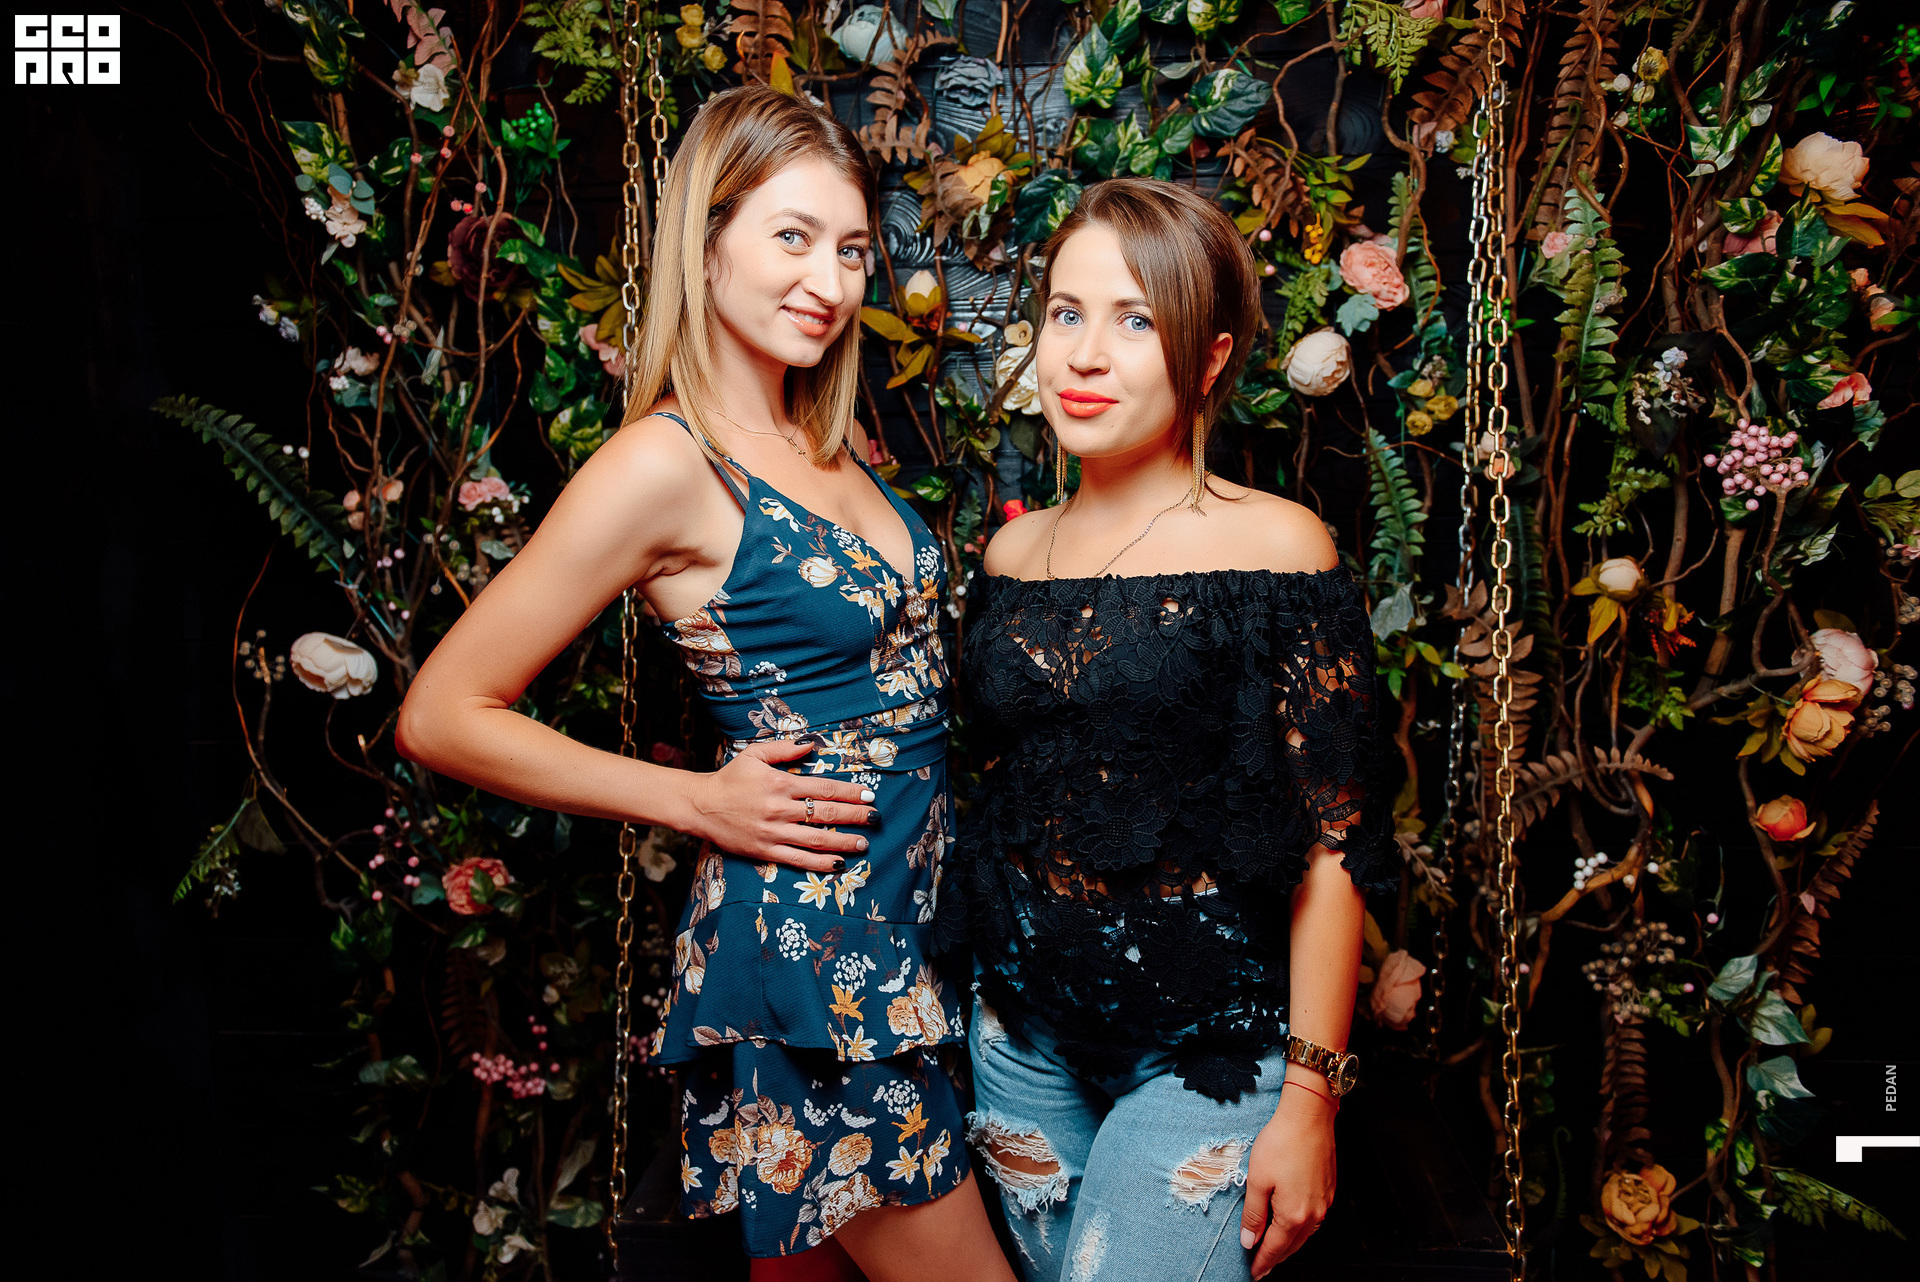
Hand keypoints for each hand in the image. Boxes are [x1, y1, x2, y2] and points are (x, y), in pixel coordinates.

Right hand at [685, 739, 878, 872]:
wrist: (700, 805)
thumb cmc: (730, 778)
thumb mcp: (754, 755)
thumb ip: (784, 749)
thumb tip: (811, 743)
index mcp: (781, 783)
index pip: (824, 789)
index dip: (850, 793)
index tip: (868, 796)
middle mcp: (780, 808)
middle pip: (826, 814)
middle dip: (855, 816)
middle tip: (875, 819)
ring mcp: (773, 832)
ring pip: (816, 839)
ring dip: (844, 841)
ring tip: (864, 843)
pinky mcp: (765, 851)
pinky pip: (797, 859)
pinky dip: (819, 863)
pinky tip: (838, 864)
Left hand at [1239, 1079, 1336, 1278]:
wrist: (1309, 1117)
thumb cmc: (1281, 1143)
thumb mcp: (1257, 1180)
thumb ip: (1253, 1214)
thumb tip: (1249, 1241)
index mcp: (1294, 1215)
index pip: (1275, 1248)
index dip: (1262, 1262)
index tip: (1253, 1273)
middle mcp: (1313, 1214)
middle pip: (1292, 1245)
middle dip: (1275, 1257)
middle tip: (1261, 1266)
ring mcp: (1324, 1203)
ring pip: (1305, 1234)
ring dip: (1289, 1244)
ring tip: (1274, 1249)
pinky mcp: (1328, 1190)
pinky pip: (1314, 1219)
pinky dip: (1301, 1228)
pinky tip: (1292, 1225)